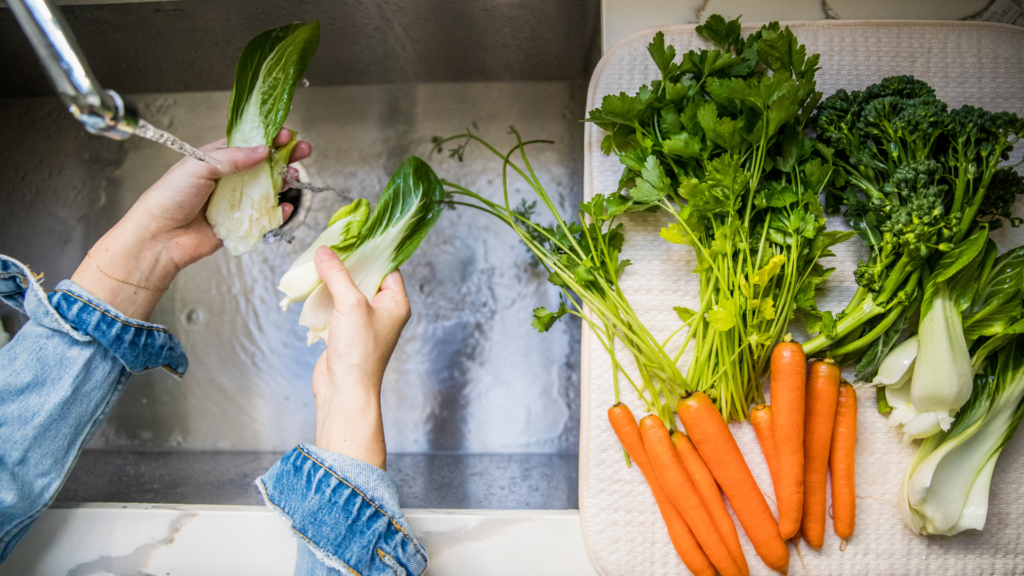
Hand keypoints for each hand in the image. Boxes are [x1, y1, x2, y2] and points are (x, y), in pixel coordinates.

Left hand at [71, 129, 310, 320]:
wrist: (159, 237)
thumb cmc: (169, 197)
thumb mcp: (199, 165)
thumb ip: (233, 157)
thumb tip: (262, 150)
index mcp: (216, 158)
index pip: (247, 143)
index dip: (269, 137)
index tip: (287, 134)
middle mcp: (228, 178)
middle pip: (263, 164)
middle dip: (285, 157)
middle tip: (304, 151)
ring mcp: (235, 201)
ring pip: (268, 188)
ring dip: (284, 182)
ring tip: (295, 177)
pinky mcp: (240, 224)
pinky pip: (265, 216)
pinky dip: (279, 212)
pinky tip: (286, 206)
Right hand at [310, 246, 410, 468]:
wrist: (344, 391)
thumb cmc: (359, 352)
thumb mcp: (350, 305)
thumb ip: (338, 275)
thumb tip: (325, 252)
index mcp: (395, 303)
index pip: (387, 268)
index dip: (370, 252)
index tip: (352, 237)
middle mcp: (382, 311)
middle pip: (364, 277)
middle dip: (346, 265)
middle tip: (329, 248)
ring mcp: (363, 322)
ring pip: (347, 292)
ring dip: (331, 281)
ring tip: (316, 264)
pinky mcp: (345, 332)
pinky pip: (335, 307)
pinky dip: (323, 297)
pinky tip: (310, 288)